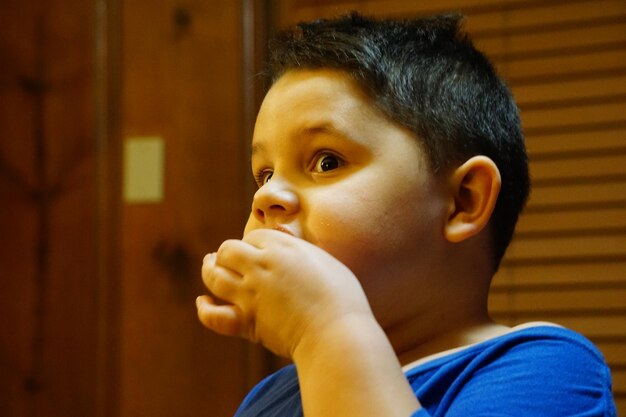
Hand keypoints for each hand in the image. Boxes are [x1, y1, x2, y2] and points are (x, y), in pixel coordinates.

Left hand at [196, 228, 371, 357]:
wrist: (337, 332)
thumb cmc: (341, 297)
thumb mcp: (324, 259)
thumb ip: (298, 247)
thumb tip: (281, 232)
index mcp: (282, 247)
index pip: (253, 237)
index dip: (253, 245)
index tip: (259, 253)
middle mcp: (261, 265)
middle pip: (228, 250)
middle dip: (226, 253)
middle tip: (227, 258)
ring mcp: (250, 293)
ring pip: (213, 275)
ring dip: (209, 270)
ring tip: (209, 266)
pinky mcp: (247, 321)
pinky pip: (214, 315)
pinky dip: (204, 309)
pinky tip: (203, 303)